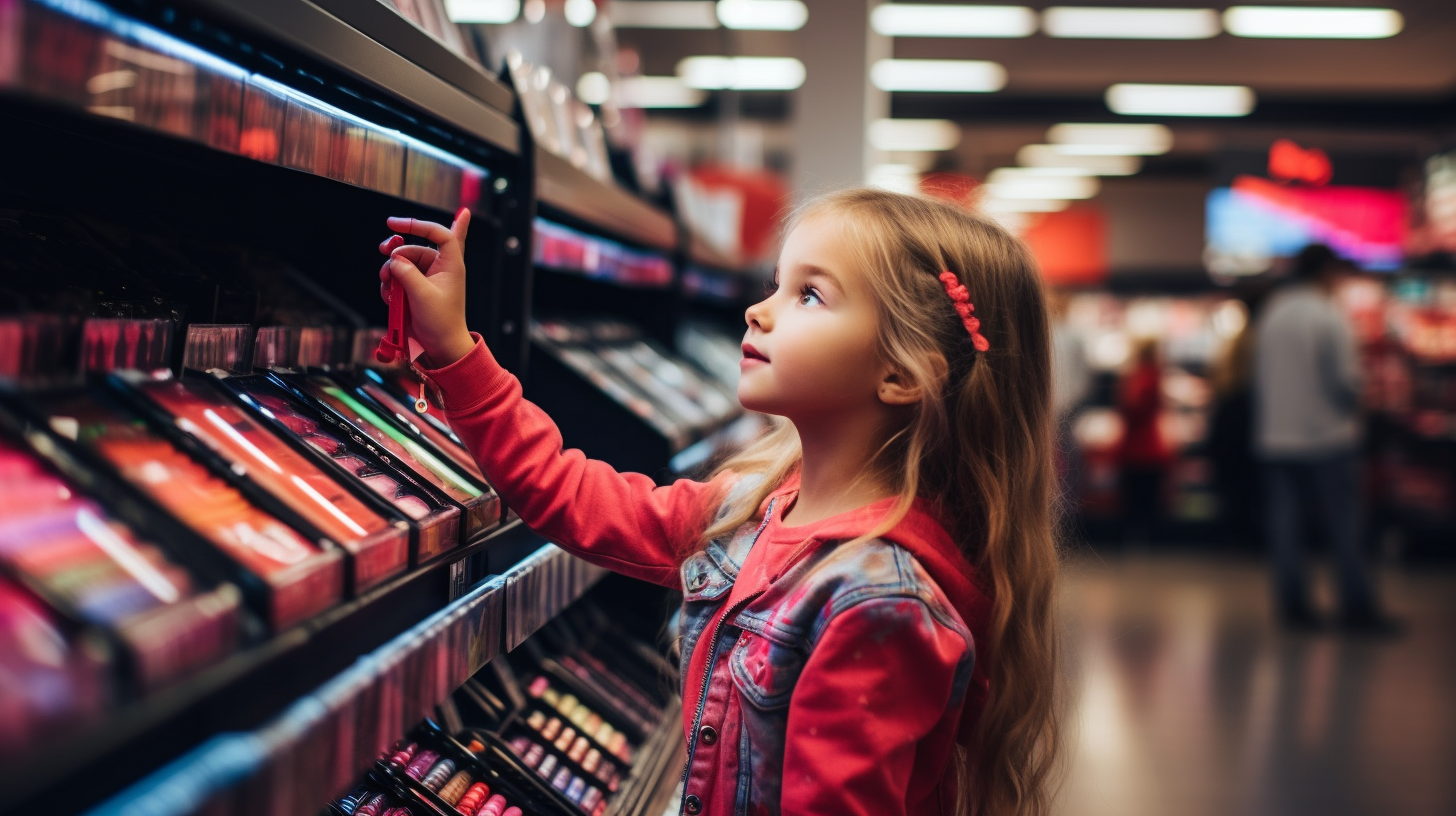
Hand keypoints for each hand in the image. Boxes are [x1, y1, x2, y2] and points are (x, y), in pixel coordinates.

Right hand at [378, 209, 475, 366]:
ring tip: (389, 289)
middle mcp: (438, 267)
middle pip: (413, 248)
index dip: (418, 224)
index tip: (393, 223)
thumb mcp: (422, 295)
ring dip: (390, 274)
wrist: (440, 346)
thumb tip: (393, 260)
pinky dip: (391, 287)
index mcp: (450, 264)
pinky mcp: (415, 289)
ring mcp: (425, 278)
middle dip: (396, 254)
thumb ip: (406, 272)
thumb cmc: (440, 321)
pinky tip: (390, 299)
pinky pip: (398, 279)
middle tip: (383, 254)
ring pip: (402, 264)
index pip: (438, 233)